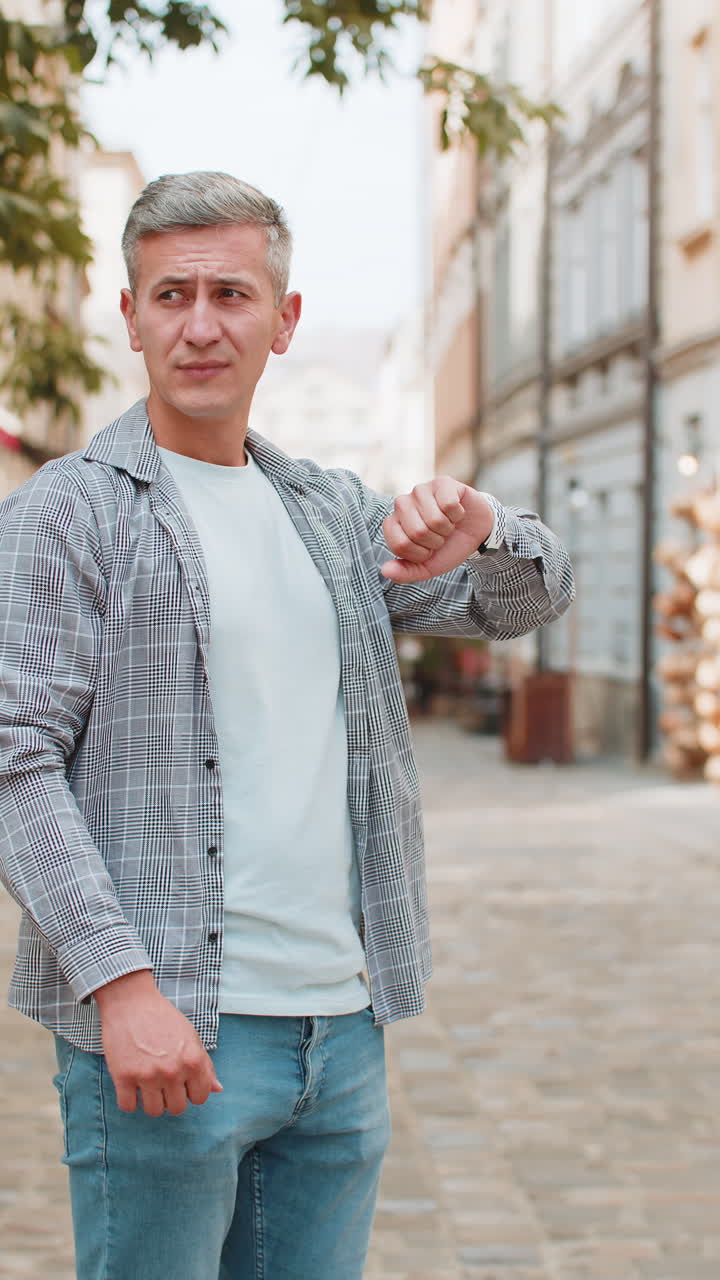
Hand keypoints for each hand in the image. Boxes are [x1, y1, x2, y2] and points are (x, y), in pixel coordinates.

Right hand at [95, 971, 223, 1115]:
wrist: (131, 1003)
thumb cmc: (163, 1019)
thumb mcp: (191, 1037)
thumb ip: (205, 1065)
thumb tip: (217, 1089)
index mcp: (193, 1061)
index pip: (200, 1097)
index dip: (191, 1091)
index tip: (182, 1081)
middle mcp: (172, 1071)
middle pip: (176, 1108)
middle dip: (171, 1097)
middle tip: (162, 1080)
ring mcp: (147, 1075)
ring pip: (154, 1111)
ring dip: (150, 1100)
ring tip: (147, 1082)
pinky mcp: (123, 1076)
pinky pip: (128, 1106)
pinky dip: (129, 1099)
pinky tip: (131, 1083)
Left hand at [381, 478, 493, 583]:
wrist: (476, 533)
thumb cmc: (447, 547)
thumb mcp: (426, 567)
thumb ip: (405, 573)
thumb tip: (385, 571)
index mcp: (393, 524)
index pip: (400, 544)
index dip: (420, 554)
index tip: (427, 550)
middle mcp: (402, 503)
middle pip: (417, 532)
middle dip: (436, 541)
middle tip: (440, 536)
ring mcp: (421, 490)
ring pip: (435, 519)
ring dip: (447, 528)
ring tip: (448, 524)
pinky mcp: (442, 482)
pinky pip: (449, 505)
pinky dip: (458, 514)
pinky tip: (457, 512)